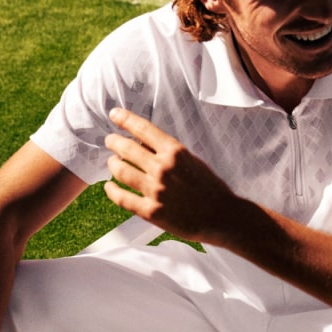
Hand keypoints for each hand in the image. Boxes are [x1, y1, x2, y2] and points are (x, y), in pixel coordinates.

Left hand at [103, 108, 236, 243]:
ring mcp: (156, 190)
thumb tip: (143, 144)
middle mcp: (163, 168)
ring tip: (112, 162)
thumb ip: (169, 153)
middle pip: (127, 148)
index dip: (125, 119)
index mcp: (176, 152)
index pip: (143, 129)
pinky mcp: (151, 212)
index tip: (114, 114)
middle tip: (110, 140)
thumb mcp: (192, 161)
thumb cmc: (210, 187)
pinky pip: (122, 198)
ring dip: (113, 164)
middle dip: (114, 142)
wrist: (222, 217)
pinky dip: (112, 191)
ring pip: (120, 171)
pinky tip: (109, 187)